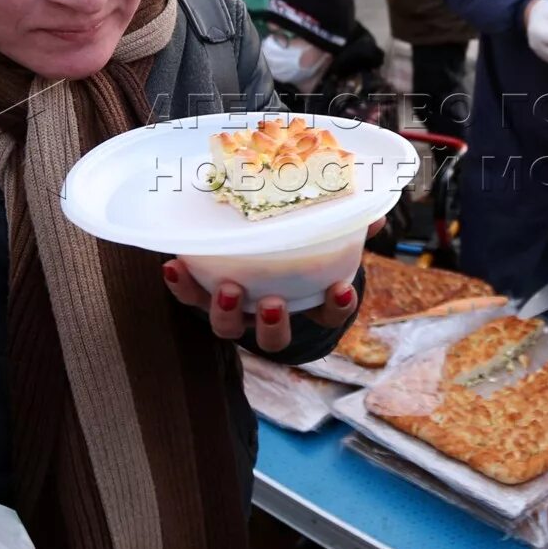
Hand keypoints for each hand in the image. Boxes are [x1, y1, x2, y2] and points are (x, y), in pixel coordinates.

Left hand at [161, 220, 381, 351]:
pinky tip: (174, 265)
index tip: (341, 289)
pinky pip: (190, 296)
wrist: (257, 255)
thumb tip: (372, 210)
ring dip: (226, 313)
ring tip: (227, 288)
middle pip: (273, 338)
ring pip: (228, 328)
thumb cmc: (297, 251)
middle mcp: (269, 319)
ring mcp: (236, 313)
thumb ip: (347, 225)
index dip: (336, 308)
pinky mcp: (203, 297)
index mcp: (305, 307)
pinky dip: (182, 285)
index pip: (328, 316)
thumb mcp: (323, 239)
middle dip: (272, 324)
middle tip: (271, 303)